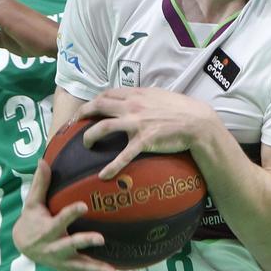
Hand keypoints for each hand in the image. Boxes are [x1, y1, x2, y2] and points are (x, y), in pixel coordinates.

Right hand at [13, 161, 122, 270]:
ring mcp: (64, 261)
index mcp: (47, 230)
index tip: (83, 205)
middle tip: (101, 239)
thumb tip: (42, 160)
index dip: (70, 214)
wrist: (23, 245)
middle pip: (71, 246)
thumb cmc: (31, 219)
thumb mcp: (32, 202)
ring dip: (97, 270)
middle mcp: (55, 247)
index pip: (59, 220)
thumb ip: (40, 184)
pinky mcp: (71, 268)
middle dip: (84, 243)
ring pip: (81, 267)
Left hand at [76, 87, 224, 178]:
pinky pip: (123, 155)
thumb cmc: (181, 108)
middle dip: (81, 114)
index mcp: (136, 94)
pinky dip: (112, 167)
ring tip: (85, 144)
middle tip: (72, 124)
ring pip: (103, 127)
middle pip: (98, 106)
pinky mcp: (144, 141)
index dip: (93, 101)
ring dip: (89, 136)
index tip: (86, 109)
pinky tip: (103, 176)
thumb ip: (143, 96)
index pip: (107, 94)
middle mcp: (132, 106)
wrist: (197, 122)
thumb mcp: (159, 95)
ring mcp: (137, 123)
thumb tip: (132, 98)